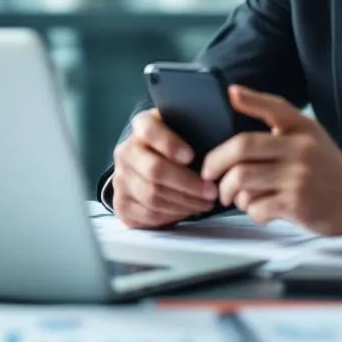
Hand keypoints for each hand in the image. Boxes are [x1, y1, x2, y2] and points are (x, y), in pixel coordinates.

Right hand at [111, 109, 217, 228]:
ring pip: (153, 195)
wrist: (148, 165)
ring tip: (205, 202)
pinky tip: (188, 210)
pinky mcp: (122, 203)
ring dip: (184, 202)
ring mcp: (120, 178)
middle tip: (211, 191)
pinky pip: (148, 214)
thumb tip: (220, 138)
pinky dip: (172, 215)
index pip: (149, 130)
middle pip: (155, 170)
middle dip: (188, 184)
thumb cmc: (175, 146)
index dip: (169, 144)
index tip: (191, 156)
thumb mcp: (183, 129)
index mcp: (141, 126)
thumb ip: (195, 129)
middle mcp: (126, 151)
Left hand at [201, 85, 341, 235]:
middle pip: (242, 148)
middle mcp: (300, 149)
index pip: (273, 107)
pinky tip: (260, 209)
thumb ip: (277, 119)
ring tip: (235, 196)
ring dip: (230, 192)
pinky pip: (256, 207)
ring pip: (242, 180)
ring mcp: (298, 178)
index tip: (229, 95)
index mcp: (302, 129)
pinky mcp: (297, 205)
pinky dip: (250, 211)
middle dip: (215, 163)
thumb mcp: (309, 135)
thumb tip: (234, 94)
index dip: (249, 100)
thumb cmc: (328, 168)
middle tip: (211, 175)